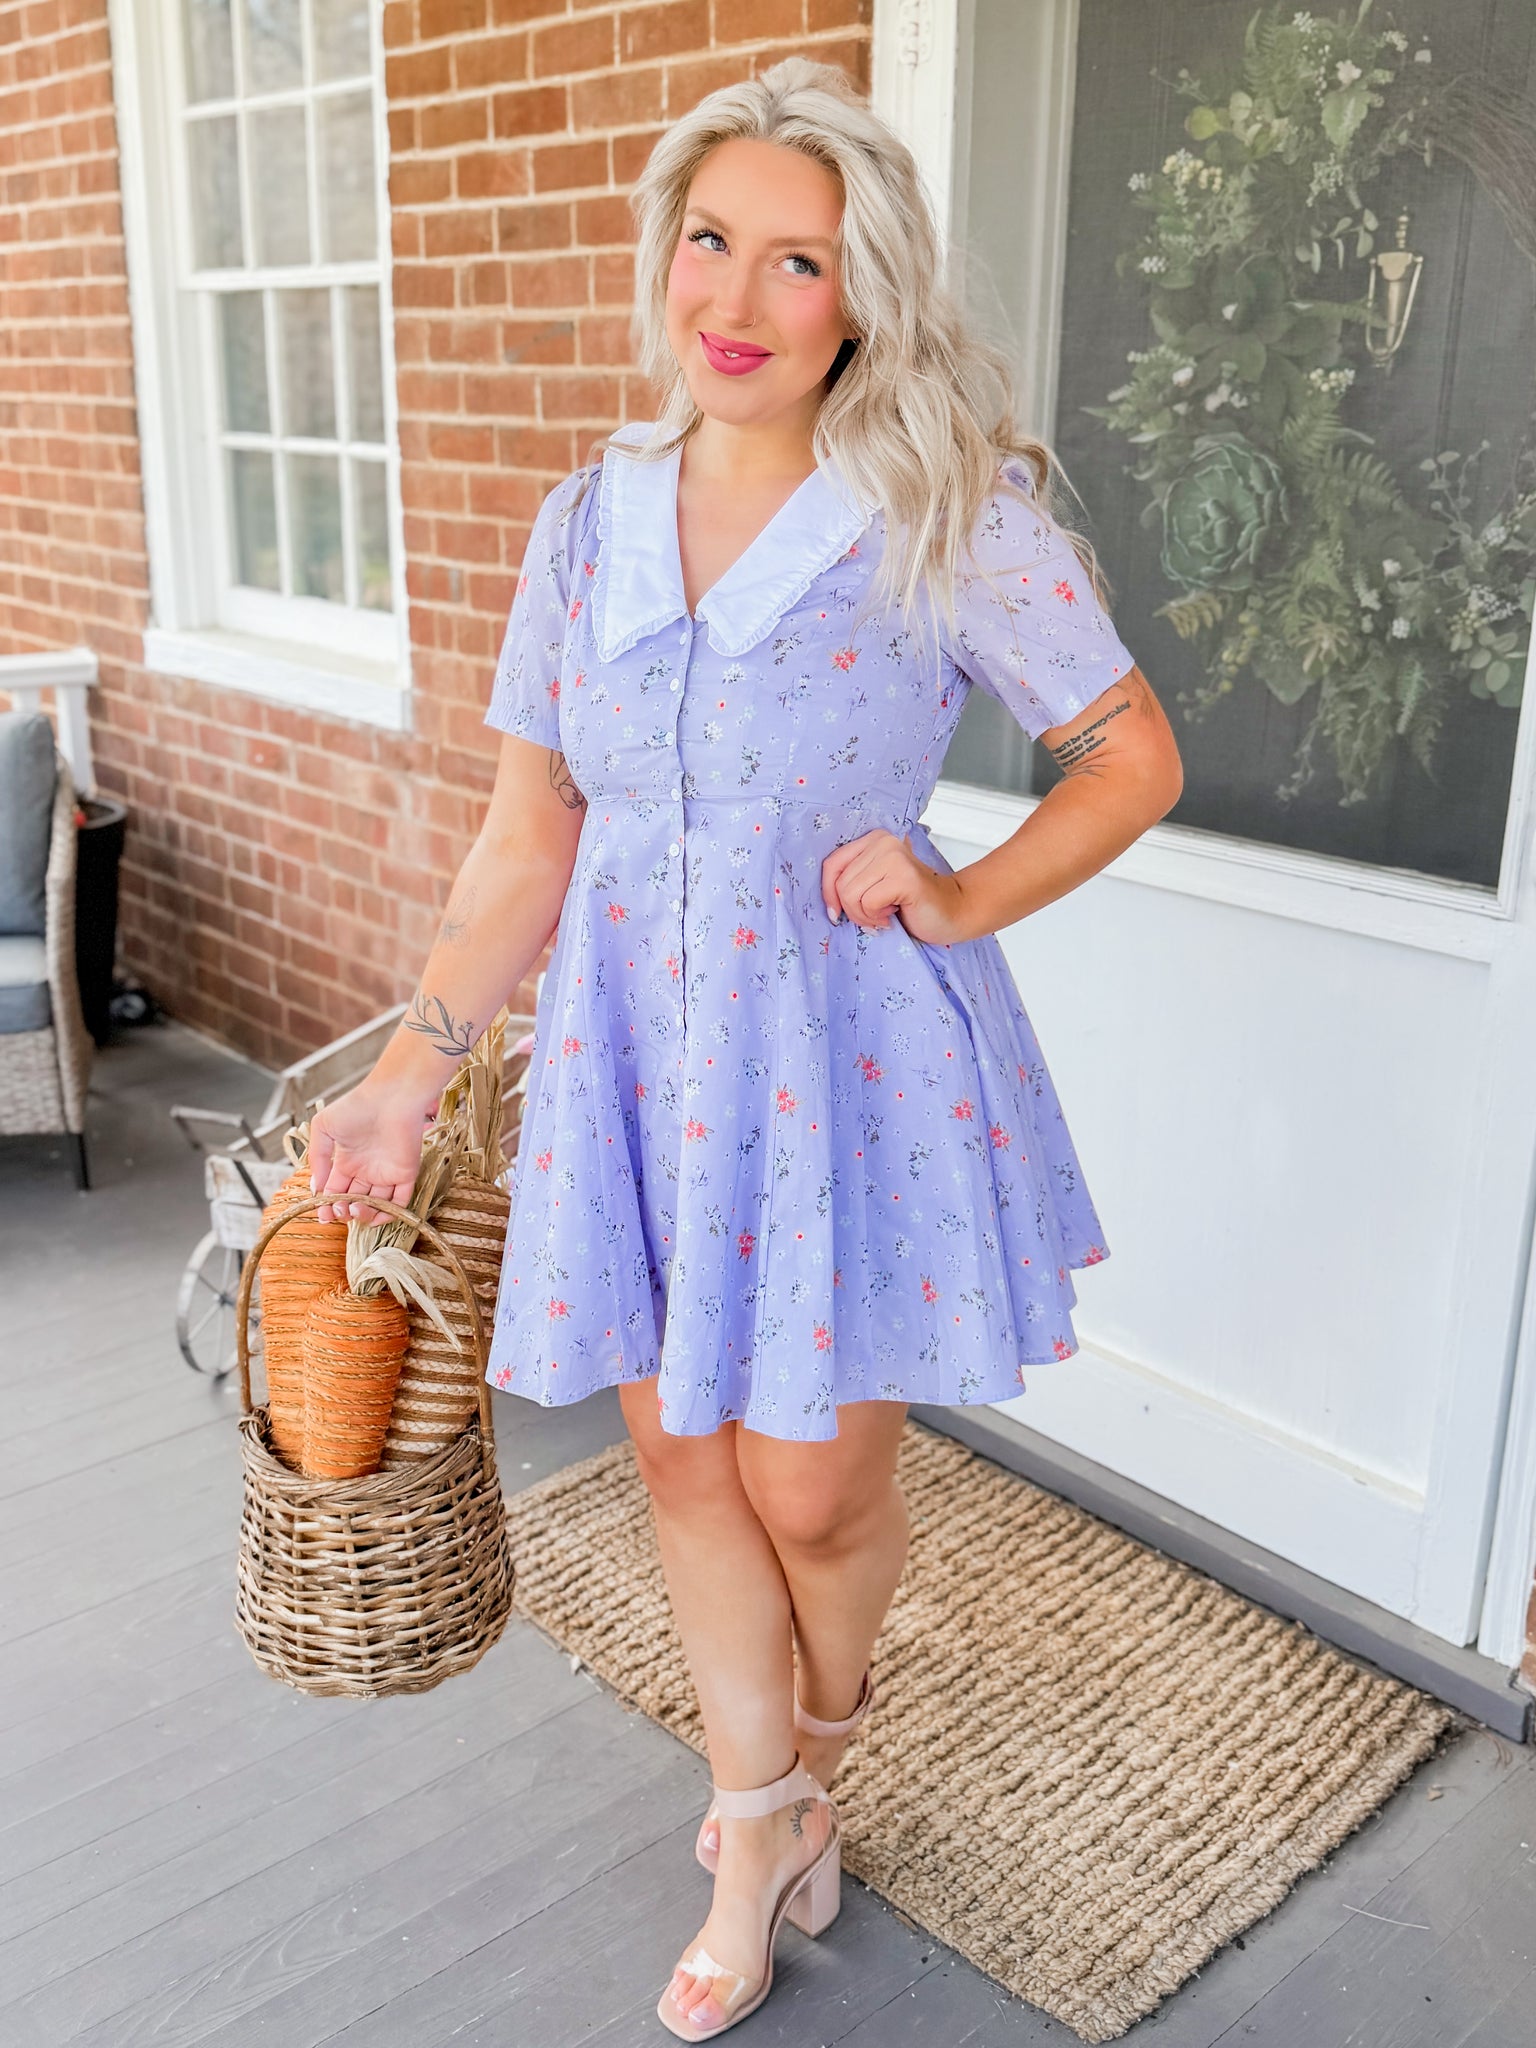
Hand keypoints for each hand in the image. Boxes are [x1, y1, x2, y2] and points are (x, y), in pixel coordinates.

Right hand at [306, 1080, 435, 1225]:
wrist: (390, 1098)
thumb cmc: (356, 1107)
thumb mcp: (323, 1127)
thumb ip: (316, 1158)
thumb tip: (316, 1187)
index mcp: (347, 1160)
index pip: (336, 1190)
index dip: (328, 1205)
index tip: (322, 1214)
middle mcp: (366, 1169)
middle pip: (354, 1200)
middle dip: (343, 1211)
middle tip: (338, 1211)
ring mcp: (386, 1173)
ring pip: (375, 1204)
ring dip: (363, 1215)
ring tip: (353, 1210)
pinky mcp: (405, 1174)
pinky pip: (400, 1201)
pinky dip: (389, 1214)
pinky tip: (374, 1216)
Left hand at [819, 830, 970, 944]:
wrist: (954, 912)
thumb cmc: (913, 904)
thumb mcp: (874, 886)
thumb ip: (853, 881)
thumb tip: (824, 897)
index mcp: (873, 840)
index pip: (831, 864)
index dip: (828, 893)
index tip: (836, 913)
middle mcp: (883, 842)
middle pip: (839, 884)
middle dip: (852, 910)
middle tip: (875, 916)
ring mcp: (894, 857)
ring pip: (850, 894)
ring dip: (864, 915)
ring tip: (885, 914)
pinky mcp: (904, 876)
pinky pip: (867, 903)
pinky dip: (876, 918)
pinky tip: (895, 914)